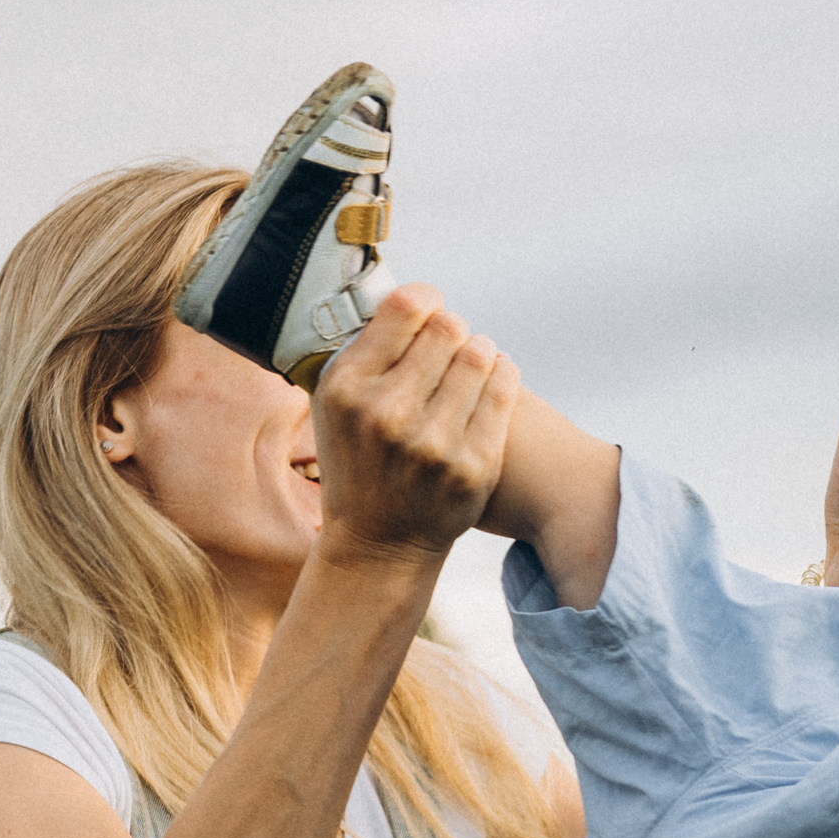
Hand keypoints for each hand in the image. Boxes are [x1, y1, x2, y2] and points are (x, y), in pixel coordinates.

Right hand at [311, 285, 518, 561]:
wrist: (379, 543)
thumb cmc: (358, 460)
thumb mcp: (334, 404)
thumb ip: (364, 350)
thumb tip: (405, 294)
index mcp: (348, 389)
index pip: (407, 307)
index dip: (425, 301)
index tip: (427, 311)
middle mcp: (388, 414)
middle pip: (449, 327)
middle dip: (453, 330)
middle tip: (449, 344)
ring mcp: (433, 443)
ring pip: (481, 354)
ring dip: (478, 352)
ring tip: (469, 364)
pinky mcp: (473, 465)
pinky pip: (504, 388)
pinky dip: (501, 376)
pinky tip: (490, 381)